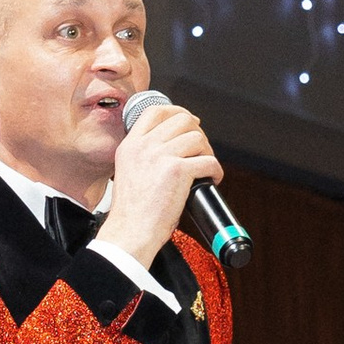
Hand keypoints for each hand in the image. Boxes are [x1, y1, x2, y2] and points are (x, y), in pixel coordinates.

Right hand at [99, 96, 221, 268]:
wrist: (130, 232)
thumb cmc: (130, 213)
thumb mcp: (127, 173)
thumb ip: (144, 157)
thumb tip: (172, 148)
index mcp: (130, 145)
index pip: (155, 111)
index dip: (177, 113)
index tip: (188, 123)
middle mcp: (144, 146)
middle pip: (182, 119)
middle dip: (197, 132)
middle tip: (201, 149)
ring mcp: (161, 156)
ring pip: (197, 137)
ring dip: (207, 151)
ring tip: (205, 167)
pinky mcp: (178, 171)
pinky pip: (208, 160)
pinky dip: (215, 170)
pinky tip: (212, 180)